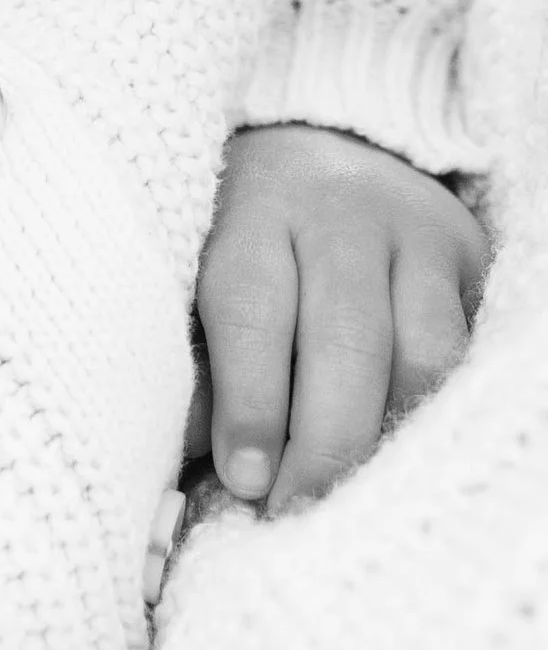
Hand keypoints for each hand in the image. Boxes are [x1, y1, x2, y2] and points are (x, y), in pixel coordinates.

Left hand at [195, 124, 485, 515]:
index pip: (252, 308)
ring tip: (350, 493)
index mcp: (255, 208)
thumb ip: (198, 354)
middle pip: (346, 339)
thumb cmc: (247, 225)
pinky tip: (397, 450)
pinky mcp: (466, 258)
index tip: (245, 478)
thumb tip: (184, 456)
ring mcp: (414, 235)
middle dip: (323, 440)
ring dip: (387, 434)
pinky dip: (432, 409)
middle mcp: (339, 214)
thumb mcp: (201, 261)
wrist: (331, 142)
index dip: (250, 403)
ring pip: (421, 352)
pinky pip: (463, 351)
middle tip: (297, 508)